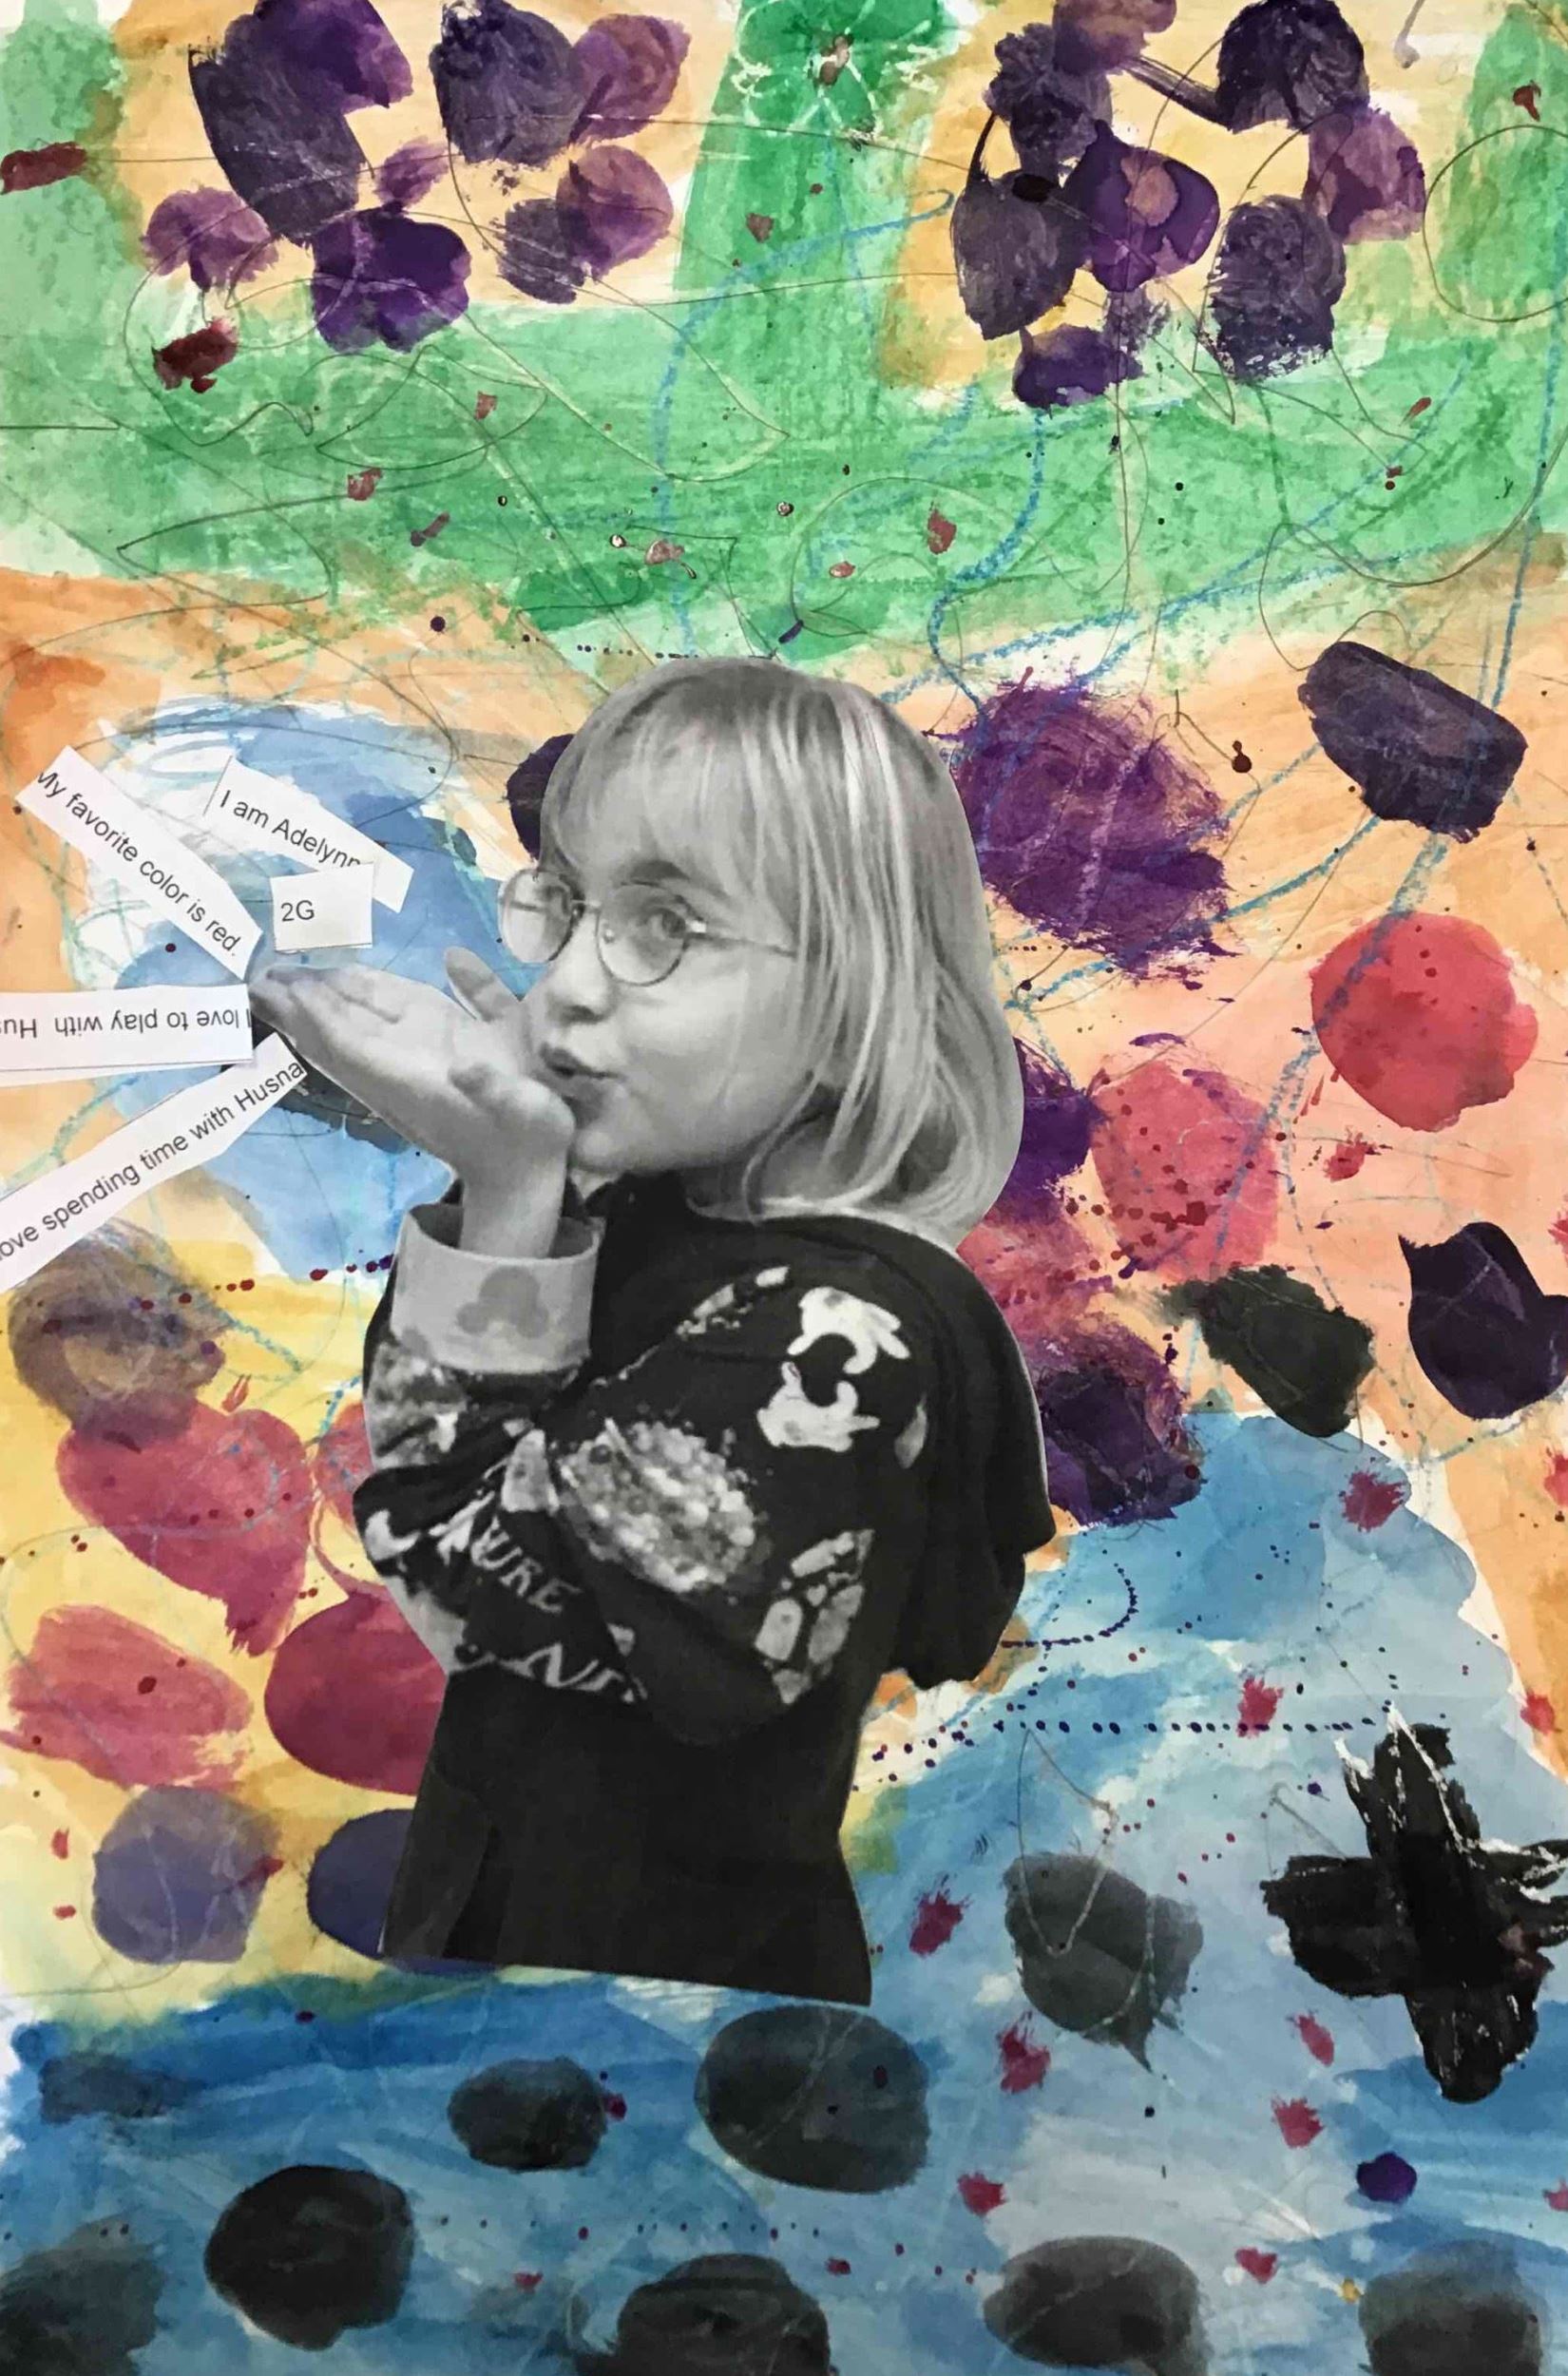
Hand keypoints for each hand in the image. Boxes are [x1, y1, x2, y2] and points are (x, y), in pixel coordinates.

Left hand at [249, 949, 575, 1192]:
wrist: (523, 1176)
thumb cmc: (530, 1138)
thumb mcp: (526, 1112)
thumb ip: (495, 1086)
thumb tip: (466, 1065)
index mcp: (418, 1080)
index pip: (354, 1043)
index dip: (320, 1015)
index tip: (286, 988)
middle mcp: (401, 1071)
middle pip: (339, 1035)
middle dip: (302, 1006)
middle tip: (262, 974)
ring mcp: (408, 1066)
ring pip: (354, 1030)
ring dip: (321, 1004)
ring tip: (287, 976)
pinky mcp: (420, 1065)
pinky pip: (378, 1033)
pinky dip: (356, 1008)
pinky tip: (343, 987)